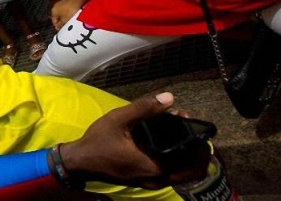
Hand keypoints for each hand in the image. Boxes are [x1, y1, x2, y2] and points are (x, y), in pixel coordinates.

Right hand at [51, 0, 81, 30]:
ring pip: (63, 14)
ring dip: (67, 18)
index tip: (64, 29)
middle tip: (69, 25)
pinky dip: (70, 13)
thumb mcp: (65, 21)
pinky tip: (74, 15)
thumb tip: (58, 27)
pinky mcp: (68, 2)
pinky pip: (68, 10)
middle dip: (63, 22)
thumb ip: (60, 25)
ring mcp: (62, 3)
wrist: (78, 0)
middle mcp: (56, 6)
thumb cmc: (70, 10)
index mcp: (53, 11)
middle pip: (59, 18)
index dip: (59, 27)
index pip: (54, 22)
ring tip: (72, 20)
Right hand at [60, 92, 209, 188]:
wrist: (80, 162)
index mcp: (155, 166)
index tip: (196, 127)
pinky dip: (177, 160)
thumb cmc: (98, 141)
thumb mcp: (119, 120)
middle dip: (198, 153)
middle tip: (194, 131)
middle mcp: (158, 179)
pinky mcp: (146, 180)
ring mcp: (152, 182)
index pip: (192, 164)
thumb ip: (144, 108)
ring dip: (188, 157)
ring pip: (183, 175)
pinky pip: (172, 174)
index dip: (200, 147)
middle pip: (193, 173)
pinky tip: (168, 142)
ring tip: (181, 134)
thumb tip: (169, 97)